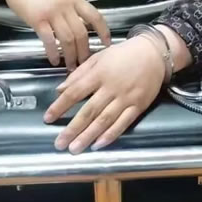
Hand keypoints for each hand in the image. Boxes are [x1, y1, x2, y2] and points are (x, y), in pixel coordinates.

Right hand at [0, 0, 110, 68]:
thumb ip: (68, 3)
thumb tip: (75, 19)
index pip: (94, 15)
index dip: (103, 31)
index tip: (107, 43)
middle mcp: (65, 6)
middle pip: (81, 32)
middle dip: (85, 51)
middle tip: (85, 63)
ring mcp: (51, 13)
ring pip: (67, 39)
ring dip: (71, 55)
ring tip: (70, 66)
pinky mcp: (37, 20)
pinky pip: (49, 40)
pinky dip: (53, 52)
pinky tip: (54, 60)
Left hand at [44, 36, 165, 153]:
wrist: (154, 53)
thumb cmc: (123, 54)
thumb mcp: (99, 57)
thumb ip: (79, 73)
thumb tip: (60, 89)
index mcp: (99, 73)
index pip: (75, 92)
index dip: (60, 106)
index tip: (48, 118)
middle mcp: (111, 88)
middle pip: (89, 111)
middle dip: (73, 128)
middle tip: (59, 143)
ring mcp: (126, 98)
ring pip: (104, 120)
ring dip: (88, 136)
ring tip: (75, 148)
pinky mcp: (138, 106)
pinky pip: (123, 123)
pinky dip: (111, 135)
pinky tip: (98, 144)